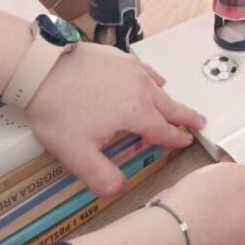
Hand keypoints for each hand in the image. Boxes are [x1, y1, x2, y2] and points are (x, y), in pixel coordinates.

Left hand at [27, 42, 205, 196]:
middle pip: (169, 105)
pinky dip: (154, 80)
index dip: (176, 139)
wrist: (42, 67)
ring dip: (169, 99)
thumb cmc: (59, 111)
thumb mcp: (76, 154)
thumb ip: (100, 176)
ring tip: (176, 105)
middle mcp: (140, 88)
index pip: (163, 130)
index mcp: (135, 113)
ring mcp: (131, 69)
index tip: (187, 142)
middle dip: (186, 116)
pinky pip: (145, 71)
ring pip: (158, 87)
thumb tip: (119, 189)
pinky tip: (151, 80)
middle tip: (201, 121)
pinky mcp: (119, 56)